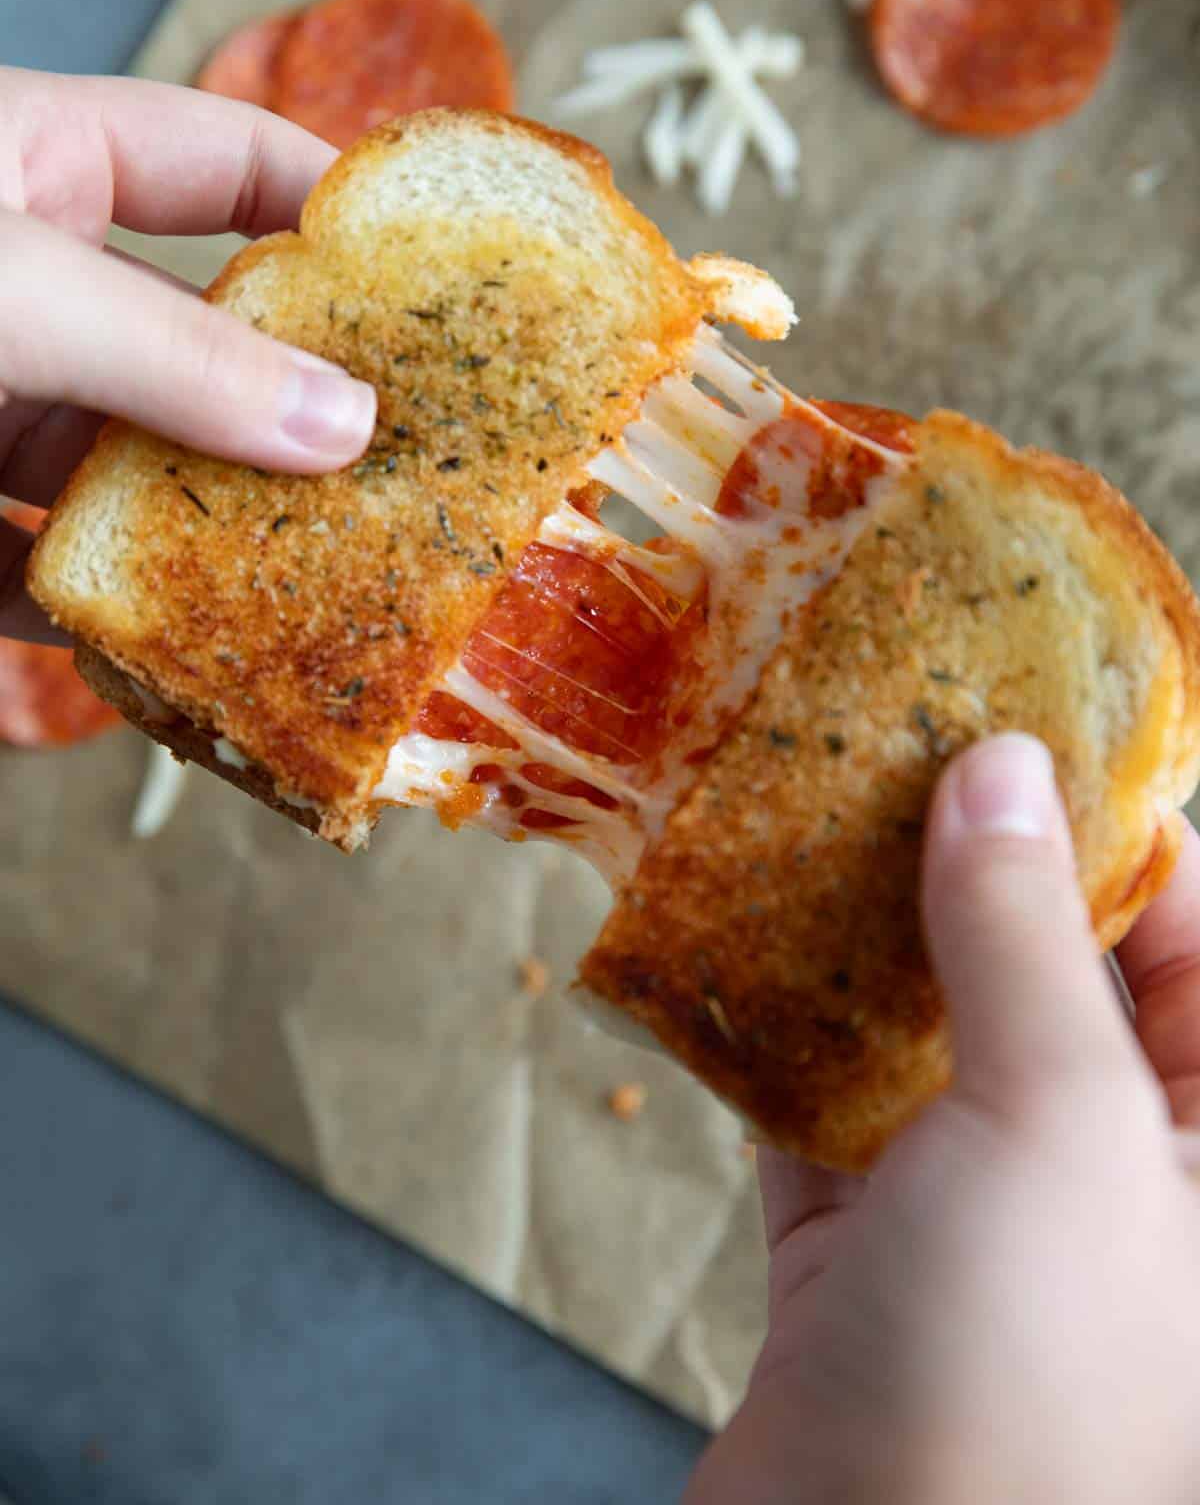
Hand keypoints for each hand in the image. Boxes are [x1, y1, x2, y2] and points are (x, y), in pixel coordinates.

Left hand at [0, 67, 376, 643]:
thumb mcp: (14, 291)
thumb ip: (175, 358)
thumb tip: (346, 423)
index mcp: (36, 161)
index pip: (226, 158)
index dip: (332, 211)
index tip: (437, 285)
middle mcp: (21, 279)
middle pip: (193, 338)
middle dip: (289, 402)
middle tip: (405, 462)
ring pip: (119, 462)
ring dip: (201, 524)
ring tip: (313, 578)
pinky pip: (24, 564)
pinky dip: (82, 610)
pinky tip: (151, 648)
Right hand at [688, 734, 1199, 1504]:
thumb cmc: (1024, 1376)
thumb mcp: (1062, 1121)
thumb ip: (1030, 934)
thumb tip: (1006, 768)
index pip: (1196, 938)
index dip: (1117, 821)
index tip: (1017, 716)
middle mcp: (1119, 1177)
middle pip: (1054, 972)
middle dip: (969, 863)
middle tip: (882, 743)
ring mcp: (985, 1217)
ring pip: (932, 1033)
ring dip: (862, 938)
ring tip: (800, 816)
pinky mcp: (866, 1255)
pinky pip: (829, 1110)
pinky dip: (782, 1035)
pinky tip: (734, 948)